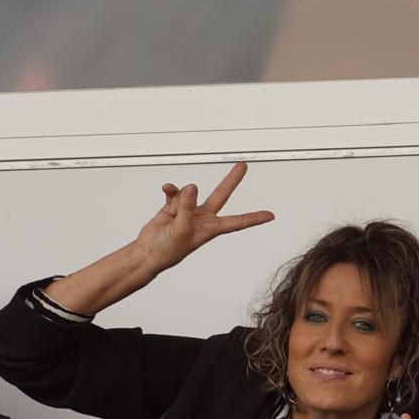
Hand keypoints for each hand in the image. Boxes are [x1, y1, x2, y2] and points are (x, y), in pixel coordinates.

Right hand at [134, 162, 274, 274]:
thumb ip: (187, 207)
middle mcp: (203, 218)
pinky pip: (175, 193)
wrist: (147, 252)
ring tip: (174, 200)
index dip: (254, 218)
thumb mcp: (182, 229)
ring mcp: (188, 211)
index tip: (271, 215)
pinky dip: (171, 190)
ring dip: (182, 194)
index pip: (238, 221)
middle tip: (242, 165)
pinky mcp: (174, 207)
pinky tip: (166, 189)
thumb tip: (192, 187)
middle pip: (221, 194)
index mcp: (212, 228)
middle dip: (231, 180)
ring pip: (190, 193)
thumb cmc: (168, 250)